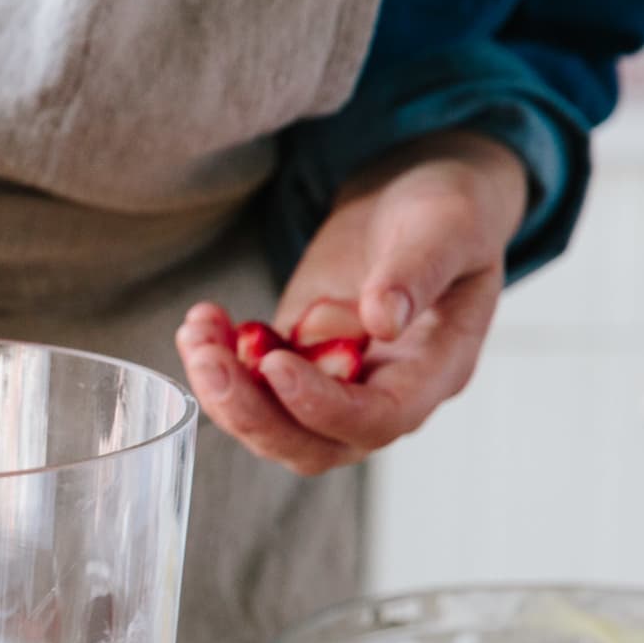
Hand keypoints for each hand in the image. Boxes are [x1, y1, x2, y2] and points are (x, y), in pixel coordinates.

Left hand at [176, 130, 527, 474]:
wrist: (414, 198)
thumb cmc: (447, 211)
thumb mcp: (446, 226)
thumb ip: (418, 272)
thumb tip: (382, 319)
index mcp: (433, 374)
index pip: (376, 420)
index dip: (322, 405)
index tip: (276, 365)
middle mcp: (381, 397)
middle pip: (311, 444)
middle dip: (252, 412)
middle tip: (207, 360)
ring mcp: (334, 388)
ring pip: (272, 426)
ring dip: (225, 392)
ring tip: (196, 335)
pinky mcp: (295, 367)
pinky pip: (251, 391)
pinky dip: (220, 364)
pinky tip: (203, 322)